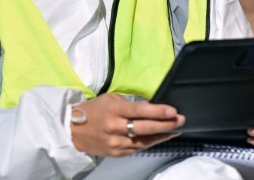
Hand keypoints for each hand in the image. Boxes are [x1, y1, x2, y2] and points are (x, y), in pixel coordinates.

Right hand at [70, 93, 184, 156]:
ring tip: (175, 129)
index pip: (139, 111)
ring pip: (144, 141)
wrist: (73, 130)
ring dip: (162, 135)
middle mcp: (115, 127)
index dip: (157, 111)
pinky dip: (151, 143)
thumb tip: (151, 106)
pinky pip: (138, 148)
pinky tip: (161, 138)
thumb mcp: (110, 99)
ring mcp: (116, 142)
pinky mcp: (116, 153)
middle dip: (165, 124)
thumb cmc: (94, 110)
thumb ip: (129, 103)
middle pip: (145, 127)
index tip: (172, 110)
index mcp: (113, 110)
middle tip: (180, 119)